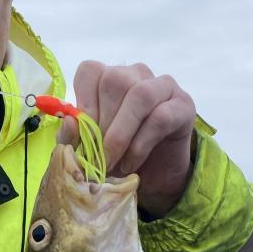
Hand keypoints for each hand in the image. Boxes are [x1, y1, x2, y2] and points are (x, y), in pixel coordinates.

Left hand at [59, 61, 196, 218]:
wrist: (152, 180)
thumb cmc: (117, 158)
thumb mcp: (89, 150)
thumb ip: (75, 137)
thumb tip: (69, 121)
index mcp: (109, 78)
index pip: (90, 71)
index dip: (84, 103)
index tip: (83, 135)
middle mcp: (137, 75)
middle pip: (115, 81)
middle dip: (103, 125)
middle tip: (99, 157)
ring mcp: (163, 86)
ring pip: (140, 95)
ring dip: (121, 134)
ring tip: (114, 162)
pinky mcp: (183, 106)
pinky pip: (160, 117)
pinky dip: (140, 145)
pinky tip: (131, 163)